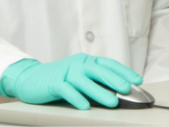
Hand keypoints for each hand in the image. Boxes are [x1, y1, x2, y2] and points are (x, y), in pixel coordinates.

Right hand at [11, 53, 142, 108]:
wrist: (31, 78)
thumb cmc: (60, 79)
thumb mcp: (80, 77)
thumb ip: (97, 82)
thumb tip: (120, 91)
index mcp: (86, 61)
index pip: (108, 64)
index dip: (123, 71)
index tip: (137, 80)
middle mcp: (77, 64)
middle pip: (98, 70)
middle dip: (114, 79)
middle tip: (127, 88)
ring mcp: (65, 73)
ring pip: (84, 81)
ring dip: (99, 92)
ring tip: (112, 102)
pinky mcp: (53, 83)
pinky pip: (66, 90)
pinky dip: (76, 98)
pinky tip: (85, 106)